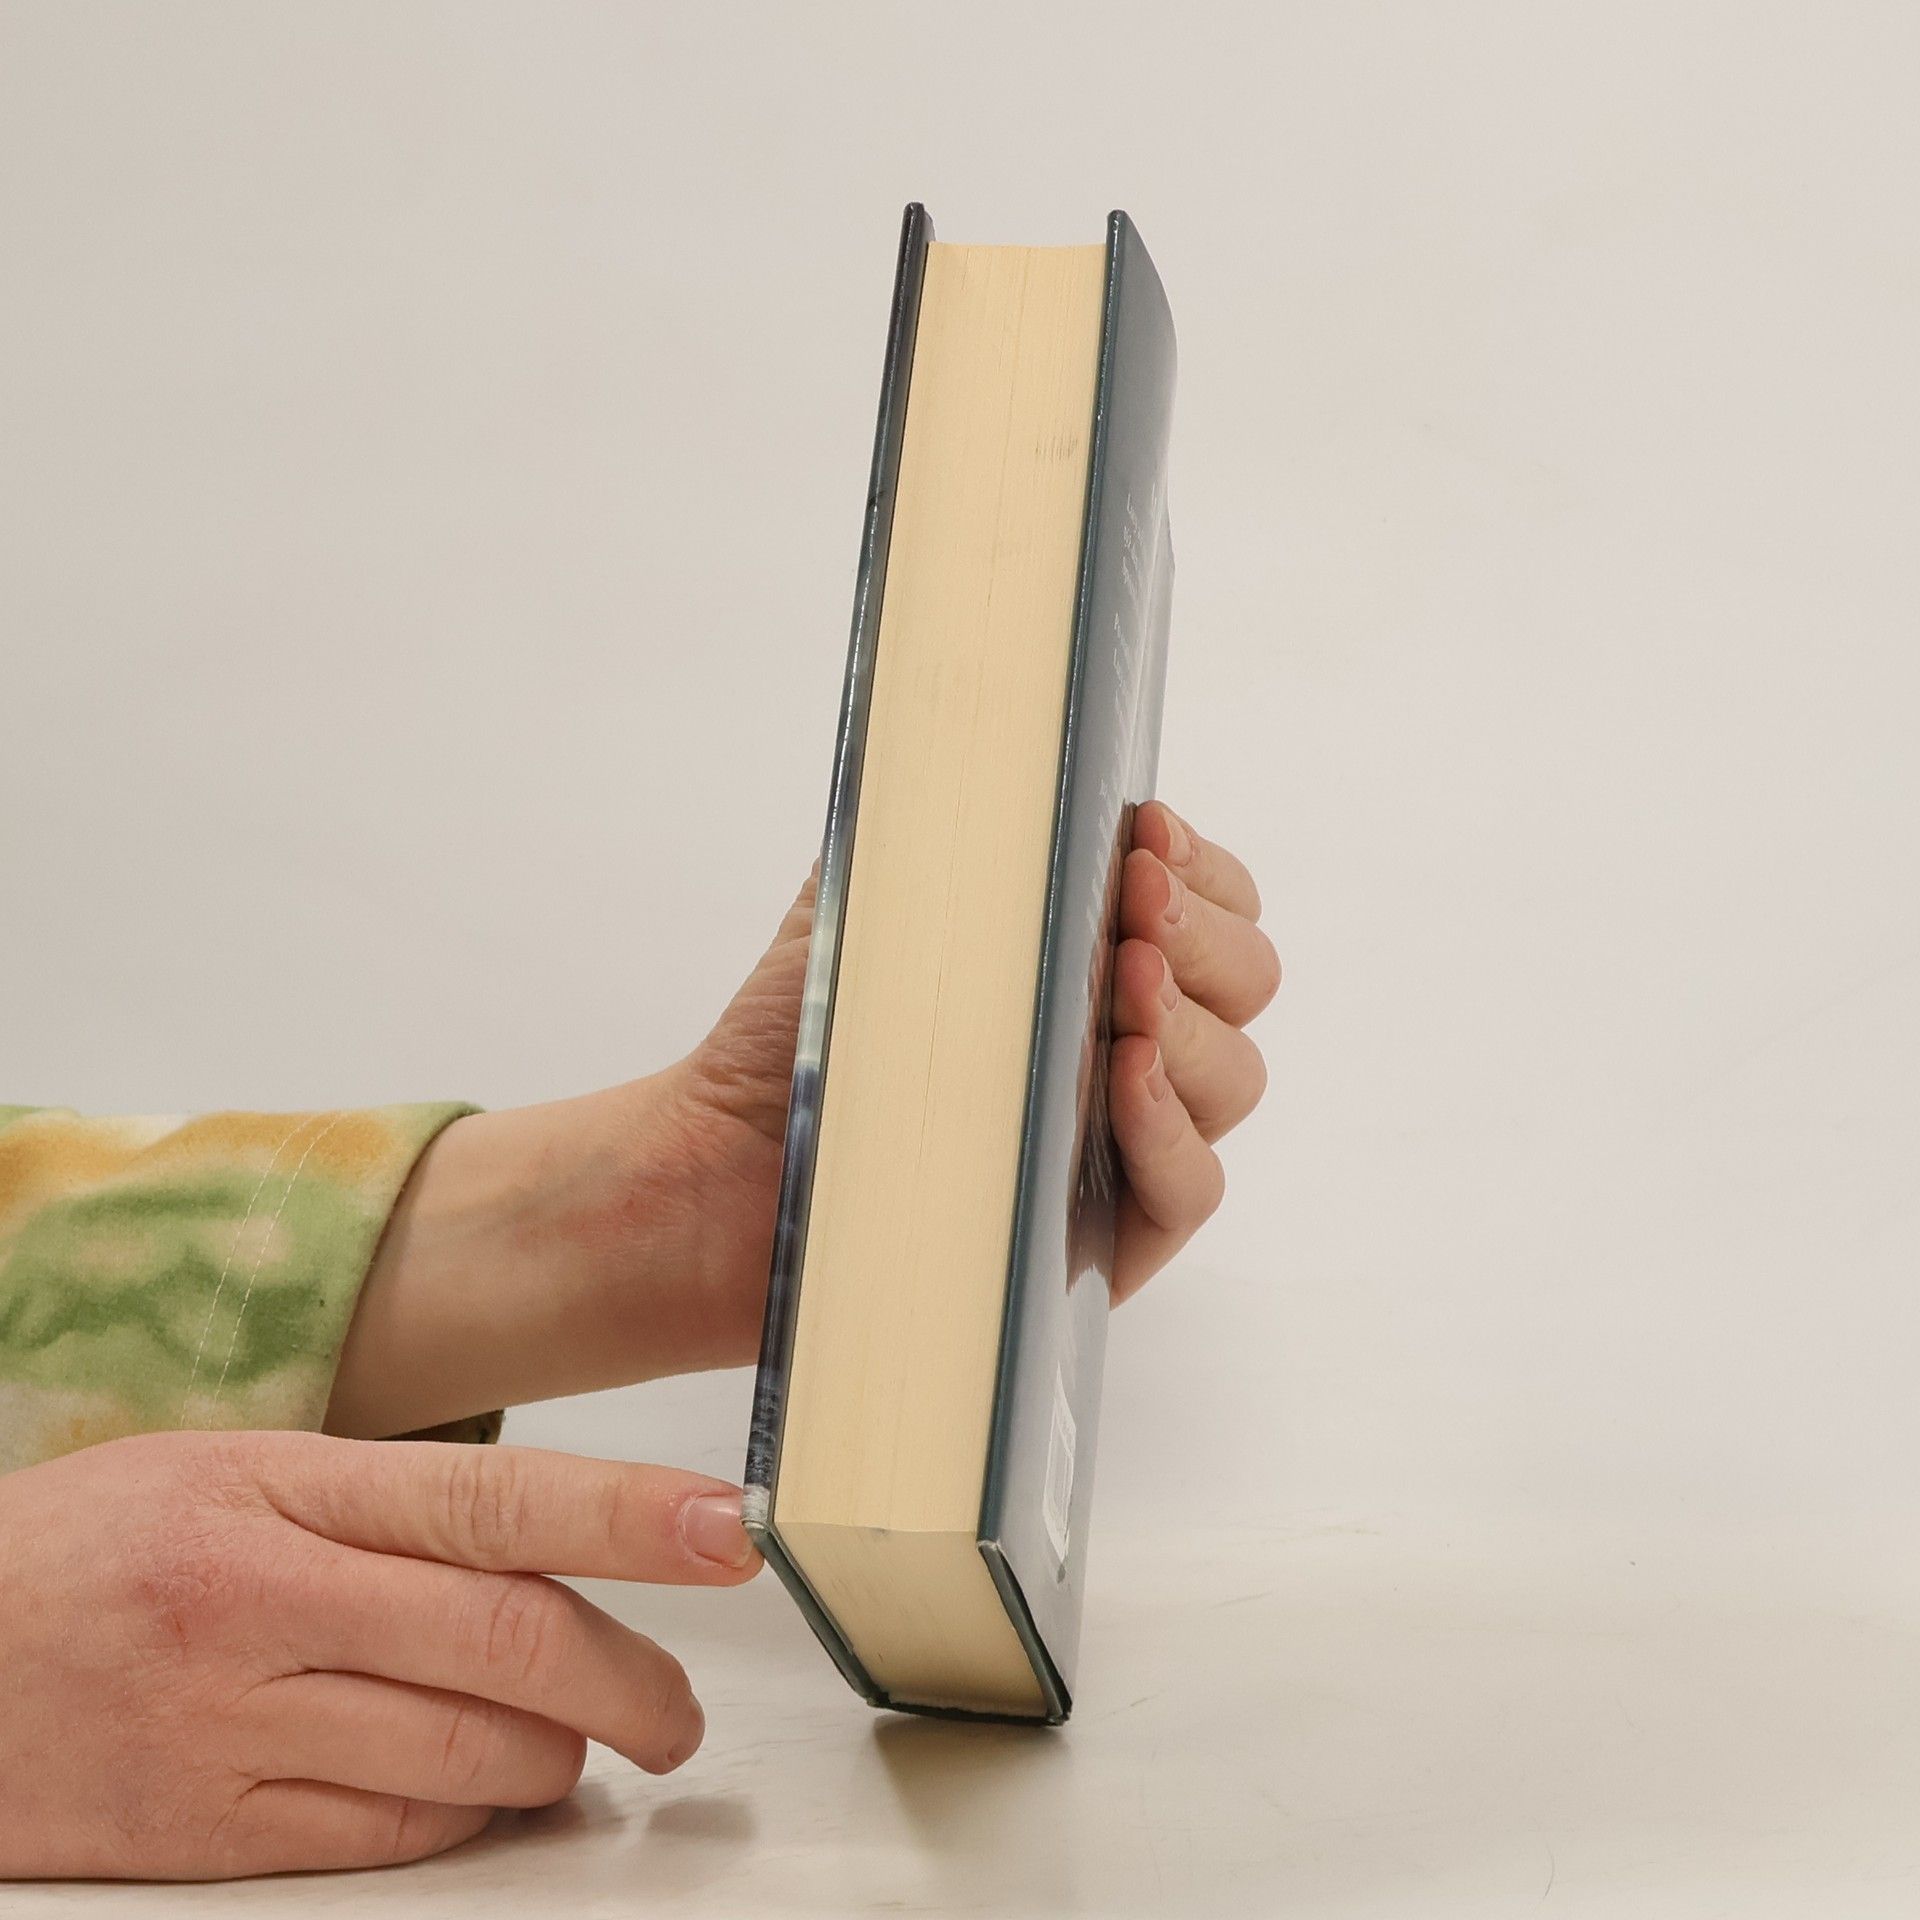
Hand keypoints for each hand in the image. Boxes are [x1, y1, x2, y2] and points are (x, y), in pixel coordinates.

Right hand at [0, 1429, 759, 1879]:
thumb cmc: (93, 1546)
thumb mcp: (234, 1470)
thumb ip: (389, 1501)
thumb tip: (548, 1544)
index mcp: (281, 1489)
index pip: (499, 1498)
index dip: (632, 1515)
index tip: (731, 1528)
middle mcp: (261, 1603)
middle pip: (508, 1642)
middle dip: (632, 1680)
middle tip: (677, 1707)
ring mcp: (231, 1727)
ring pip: (466, 1758)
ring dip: (559, 1760)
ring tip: (581, 1746)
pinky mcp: (203, 1835)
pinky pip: (390, 1839)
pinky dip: (468, 1821)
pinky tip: (481, 1796)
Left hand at [677, 802, 1276, 1305]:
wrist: (723, 1167)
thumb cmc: (805, 1033)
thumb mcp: (877, 892)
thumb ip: (952, 816)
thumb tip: (1010, 735)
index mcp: (1091, 960)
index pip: (1211, 905)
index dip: (1200, 867)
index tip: (1145, 832)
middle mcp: (1125, 1048)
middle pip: (1244, 981)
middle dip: (1203, 930)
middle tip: (1136, 899)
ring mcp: (1121, 1146)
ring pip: (1232, 1077)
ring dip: (1192, 1020)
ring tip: (1128, 979)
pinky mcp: (1105, 1241)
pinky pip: (1192, 1187)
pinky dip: (1171, 1127)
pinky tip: (1123, 1076)